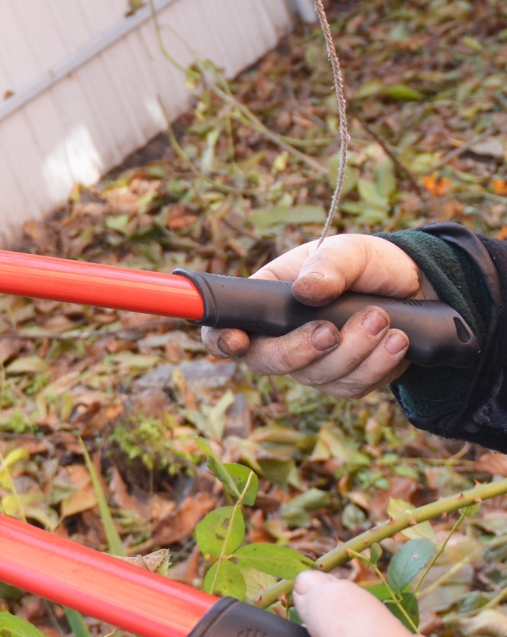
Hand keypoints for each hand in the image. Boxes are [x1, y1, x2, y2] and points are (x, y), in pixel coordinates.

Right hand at [200, 234, 428, 396]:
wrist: (415, 286)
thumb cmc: (367, 264)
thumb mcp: (349, 250)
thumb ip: (328, 265)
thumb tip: (308, 290)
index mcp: (265, 303)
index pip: (224, 328)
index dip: (221, 340)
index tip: (238, 342)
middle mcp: (281, 338)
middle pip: (267, 362)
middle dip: (299, 350)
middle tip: (331, 331)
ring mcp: (312, 363)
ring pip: (317, 376)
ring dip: (353, 351)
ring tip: (382, 319)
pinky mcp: (345, 380)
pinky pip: (352, 386)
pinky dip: (377, 365)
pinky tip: (397, 341)